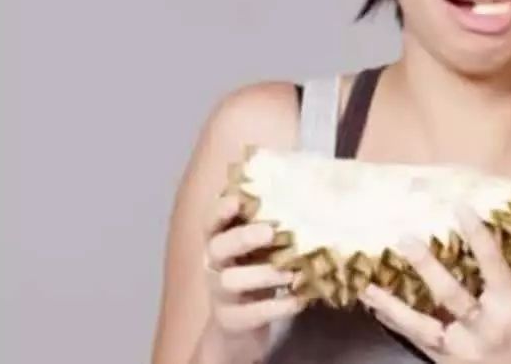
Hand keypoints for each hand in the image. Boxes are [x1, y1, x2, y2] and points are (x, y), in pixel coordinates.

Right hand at [197, 195, 305, 362]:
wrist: (240, 328)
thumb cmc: (255, 273)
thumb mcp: (258, 248)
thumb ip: (268, 222)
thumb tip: (296, 182)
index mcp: (219, 242)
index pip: (210, 222)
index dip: (220, 211)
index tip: (236, 200)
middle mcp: (214, 265)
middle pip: (217, 248)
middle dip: (242, 238)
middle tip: (270, 232)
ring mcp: (220, 295)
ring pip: (231, 281)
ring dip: (264, 274)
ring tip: (293, 271)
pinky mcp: (232, 321)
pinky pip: (252, 313)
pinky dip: (278, 306)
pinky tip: (299, 300)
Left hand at [358, 205, 510, 363]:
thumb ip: (509, 280)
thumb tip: (497, 240)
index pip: (493, 264)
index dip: (477, 235)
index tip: (459, 207)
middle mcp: (484, 328)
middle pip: (451, 294)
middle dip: (427, 267)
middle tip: (405, 240)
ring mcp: (462, 350)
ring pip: (422, 325)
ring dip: (392, 304)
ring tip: (366, 287)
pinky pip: (416, 340)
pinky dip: (395, 322)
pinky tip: (377, 308)